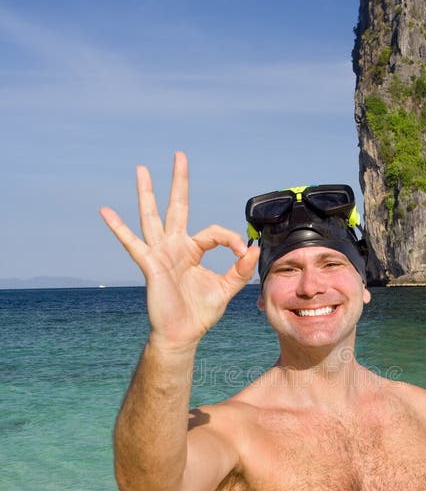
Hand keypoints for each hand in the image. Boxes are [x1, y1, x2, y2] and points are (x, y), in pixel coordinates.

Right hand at [99, 152, 259, 348]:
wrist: (182, 334)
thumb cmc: (200, 313)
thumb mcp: (225, 289)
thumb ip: (239, 270)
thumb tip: (254, 250)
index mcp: (193, 250)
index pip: (214, 232)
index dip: (231, 239)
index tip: (243, 253)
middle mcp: (175, 246)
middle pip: (177, 207)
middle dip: (179, 182)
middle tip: (180, 156)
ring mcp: (160, 253)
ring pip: (153, 217)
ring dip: (147, 193)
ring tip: (141, 169)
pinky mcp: (149, 264)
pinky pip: (132, 244)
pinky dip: (118, 228)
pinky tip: (106, 211)